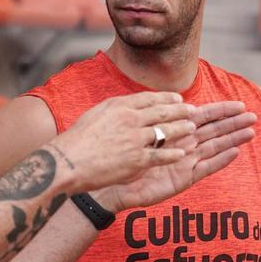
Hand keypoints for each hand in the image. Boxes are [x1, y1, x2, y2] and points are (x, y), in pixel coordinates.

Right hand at [49, 91, 196, 194]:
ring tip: (191, 129)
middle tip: (193, 111)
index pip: (149, 98)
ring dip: (181, 129)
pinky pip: (161, 156)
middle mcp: (130, 120)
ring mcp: (135, 140)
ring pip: (165, 132)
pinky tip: (182, 154)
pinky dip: (173, 154)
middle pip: (162, 112)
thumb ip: (114, 109)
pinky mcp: (136, 160)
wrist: (67, 162)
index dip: (167, 98)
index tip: (178, 99)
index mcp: (119, 106)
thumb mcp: (95, 114)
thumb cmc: (76, 140)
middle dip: (180, 111)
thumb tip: (128, 107)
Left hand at [96, 101, 257, 211]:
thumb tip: (173, 99)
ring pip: (214, 147)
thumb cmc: (125, 157)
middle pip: (214, 131)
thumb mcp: (142, 132)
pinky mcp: (184, 178)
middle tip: (254, 115)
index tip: (238, 104)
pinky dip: (220, 160)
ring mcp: (186, 163)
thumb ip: (159, 117)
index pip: (202, 118)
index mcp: (174, 132)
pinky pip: (205, 167)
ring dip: (232, 139)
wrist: (114, 183)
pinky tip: (234, 152)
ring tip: (251, 132)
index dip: (220, 111)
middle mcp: (184, 146)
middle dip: (233, 123)